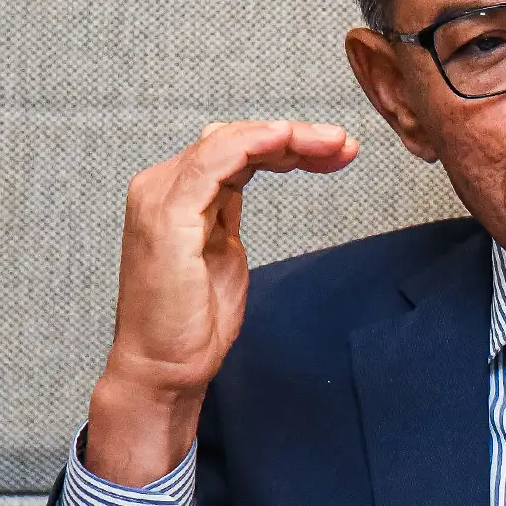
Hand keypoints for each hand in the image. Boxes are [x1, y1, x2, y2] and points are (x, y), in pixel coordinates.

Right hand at [85, 121, 358, 485]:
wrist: (165, 369)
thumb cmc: (190, 322)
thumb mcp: (221, 252)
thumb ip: (226, 213)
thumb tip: (246, 180)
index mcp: (176, 194)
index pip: (235, 149)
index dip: (287, 145)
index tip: (335, 153)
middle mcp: (162, 186)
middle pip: (236, 138)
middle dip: (296, 137)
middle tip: (343, 143)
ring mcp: (162, 196)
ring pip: (231, 141)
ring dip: (288, 136)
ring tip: (334, 144)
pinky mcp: (169, 214)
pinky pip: (216, 160)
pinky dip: (256, 143)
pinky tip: (290, 140)